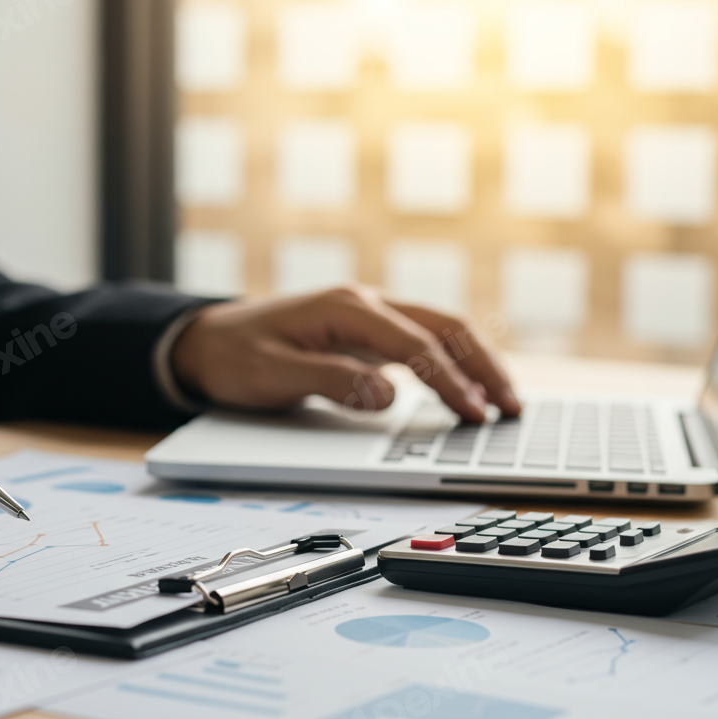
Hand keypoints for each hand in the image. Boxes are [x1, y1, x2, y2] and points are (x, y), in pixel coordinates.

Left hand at [170, 285, 520, 421]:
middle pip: (444, 326)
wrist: (204, 340)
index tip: (476, 415)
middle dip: (483, 366)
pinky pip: (421, 342)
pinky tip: (466, 388)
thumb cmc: (234, 356)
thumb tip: (389, 395)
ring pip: (440, 330)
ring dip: (475, 362)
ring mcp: (367, 315)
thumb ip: (331, 383)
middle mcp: (364, 303)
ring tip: (504, 400)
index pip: (416, 346)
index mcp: (346, 308)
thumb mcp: (272, 375)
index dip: (451, 382)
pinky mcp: (364, 332)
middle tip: (512, 407)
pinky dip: (452, 363)